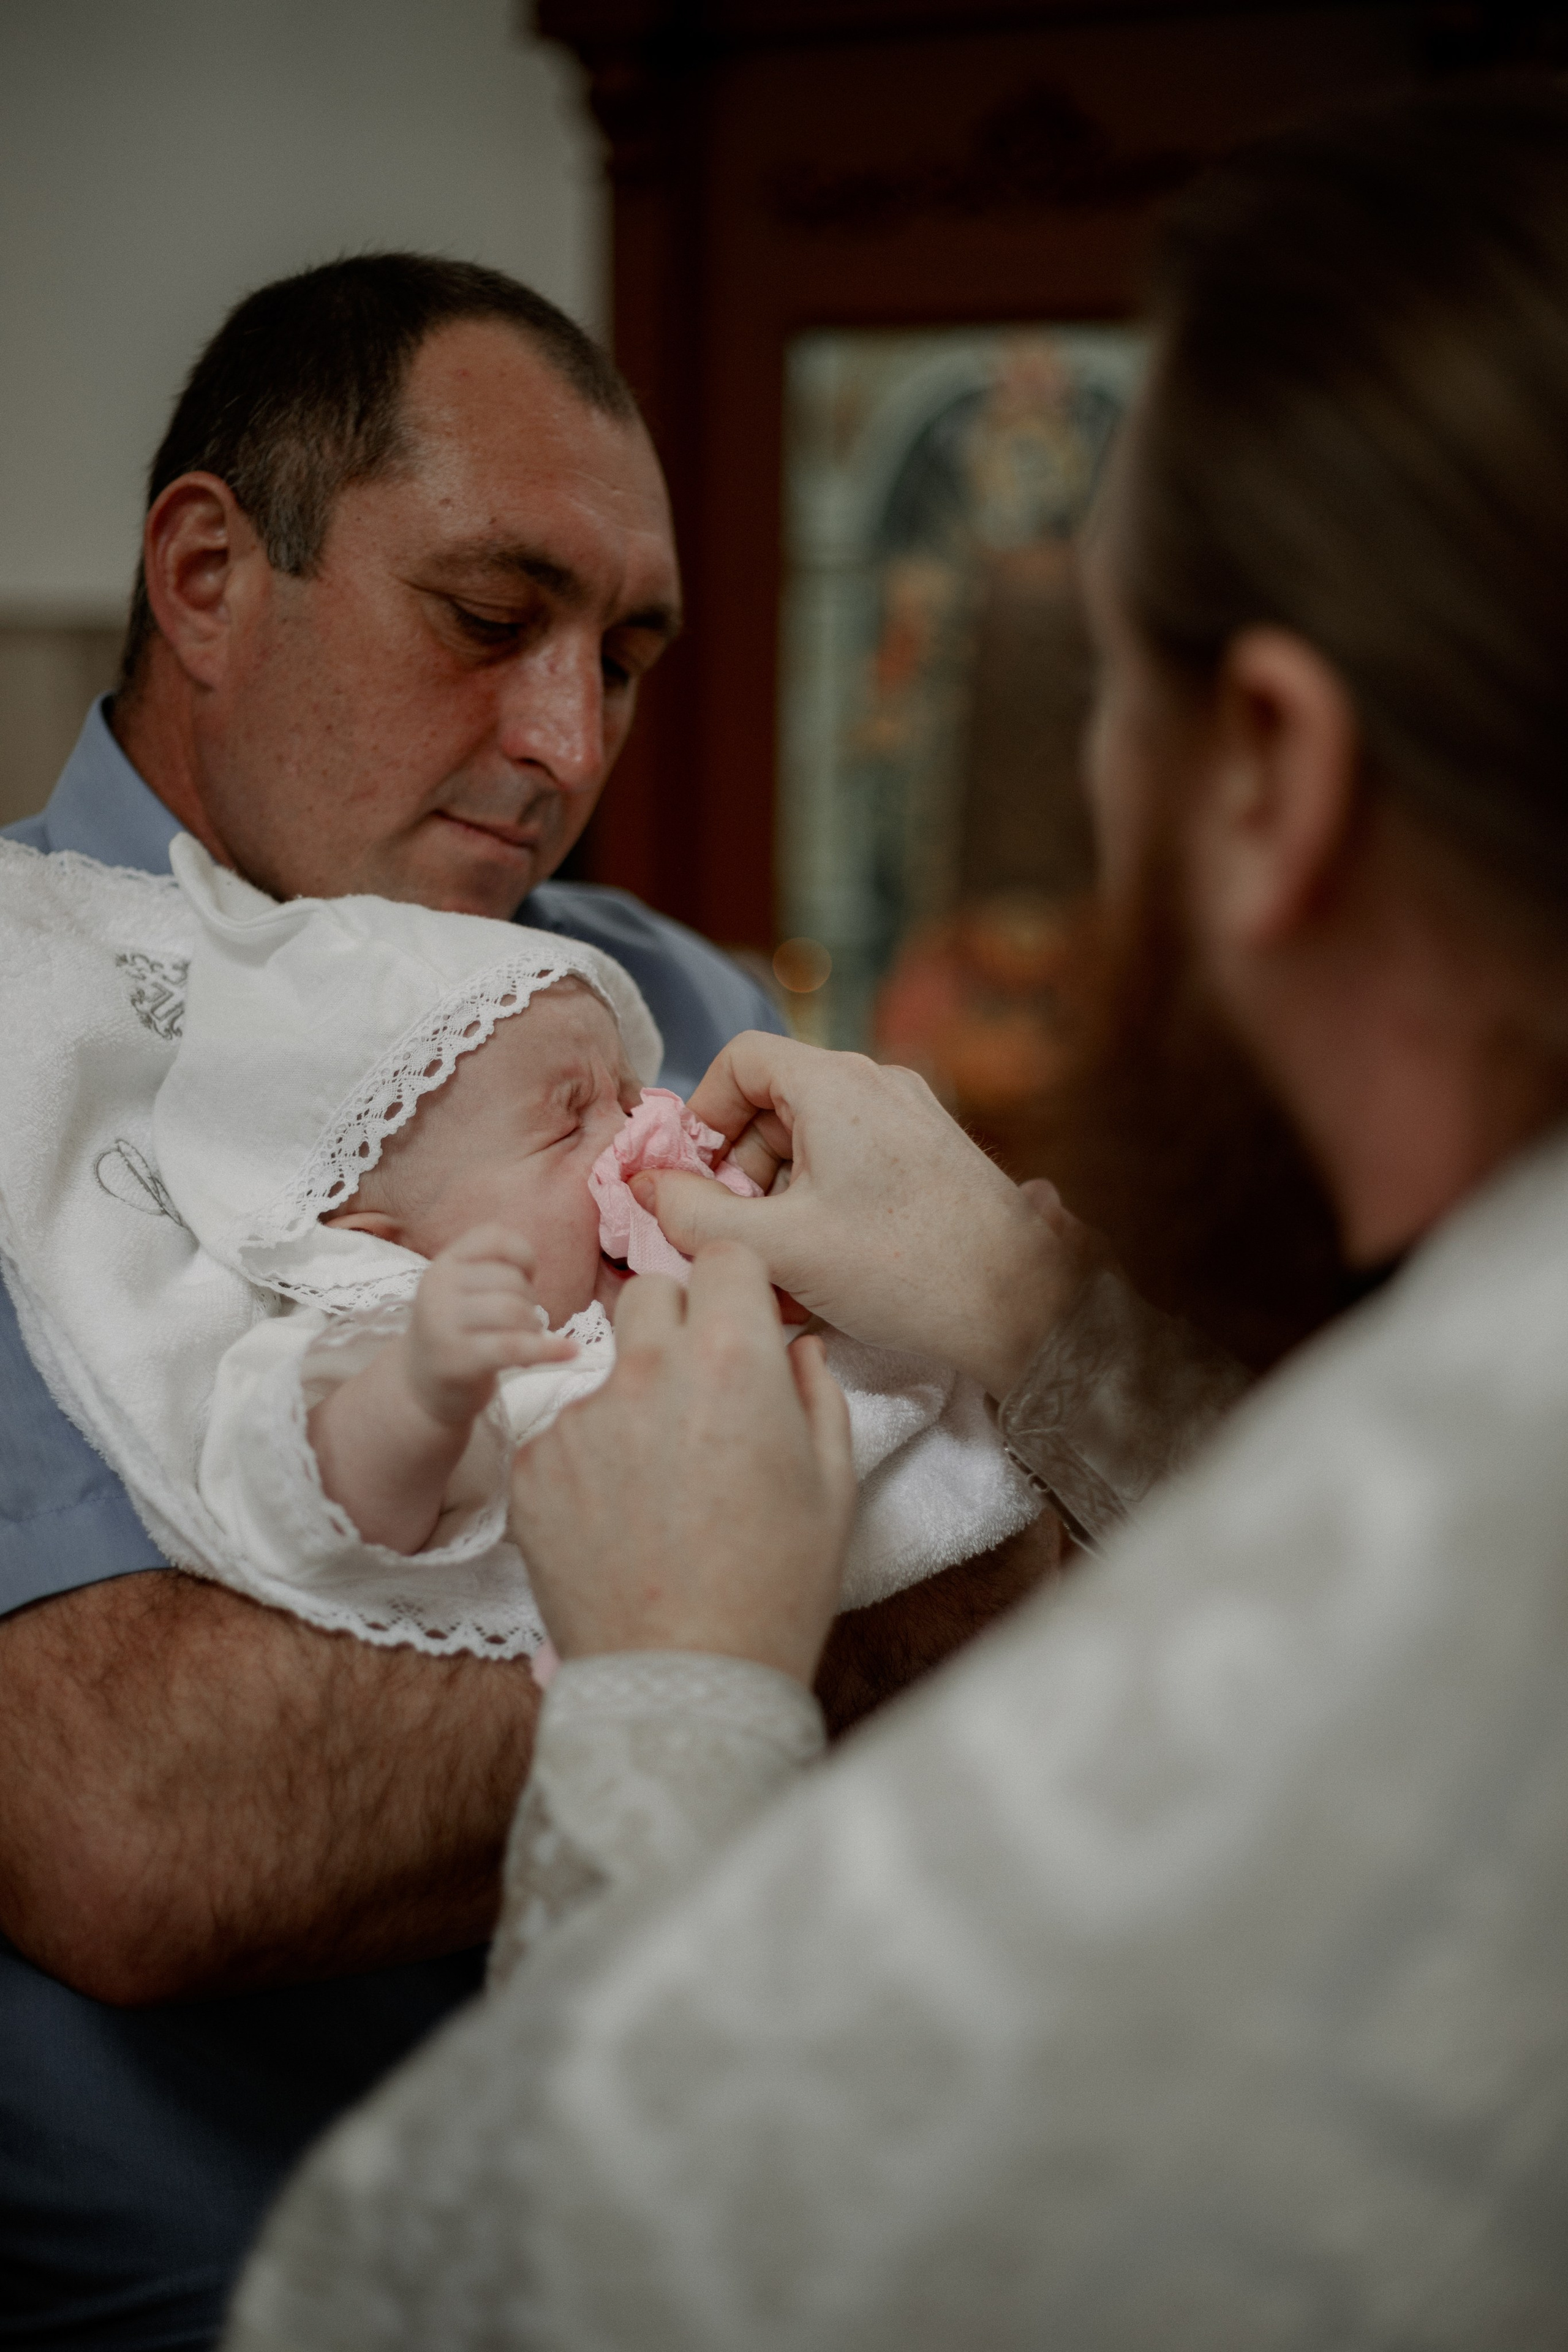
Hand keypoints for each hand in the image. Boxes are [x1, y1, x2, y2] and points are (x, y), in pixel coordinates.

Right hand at [402, 1225, 576, 1428]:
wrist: (419, 1388)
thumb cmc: (456, 1335)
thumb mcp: (463, 1293)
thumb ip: (493, 1272)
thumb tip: (532, 1270)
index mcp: (444, 1264)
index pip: (494, 1237)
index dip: (523, 1256)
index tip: (526, 1279)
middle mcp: (438, 1288)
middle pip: (510, 1279)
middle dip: (530, 1301)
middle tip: (524, 1323)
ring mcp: (443, 1324)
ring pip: (513, 1310)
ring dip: (533, 1326)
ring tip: (526, 1340)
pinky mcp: (457, 1360)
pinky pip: (514, 1346)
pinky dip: (549, 1350)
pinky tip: (570, 1352)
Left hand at [509, 1244, 855, 1684]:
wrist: (681, 1681)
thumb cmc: (776, 1586)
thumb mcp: (832, 1485)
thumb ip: (817, 1393)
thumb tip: (796, 1348)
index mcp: (732, 1359)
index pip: (722, 1256)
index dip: (737, 1284)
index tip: (743, 1319)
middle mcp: (648, 1369)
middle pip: (651, 1293)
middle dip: (680, 1322)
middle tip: (703, 1392)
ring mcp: (582, 1416)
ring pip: (607, 1368)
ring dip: (635, 1398)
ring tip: (663, 1483)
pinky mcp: (534, 1464)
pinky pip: (567, 1432)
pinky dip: (592, 1459)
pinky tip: (620, 1519)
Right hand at [628, 1034, 1090, 1398]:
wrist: (1022, 1303)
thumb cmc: (903, 1266)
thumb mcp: (777, 1246)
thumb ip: (692, 1215)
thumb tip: (643, 1188)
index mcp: (835, 1083)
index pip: (740, 1059)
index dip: (702, 1113)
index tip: (692, 1176)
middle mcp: (877, 1085)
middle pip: (775, 1102)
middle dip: (740, 1170)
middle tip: (731, 1233)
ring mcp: (910, 1119)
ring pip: (813, 1140)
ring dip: (779, 1196)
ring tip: (778, 1266)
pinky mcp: (932, 1157)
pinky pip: (853, 1164)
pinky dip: (822, 1205)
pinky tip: (823, 1270)